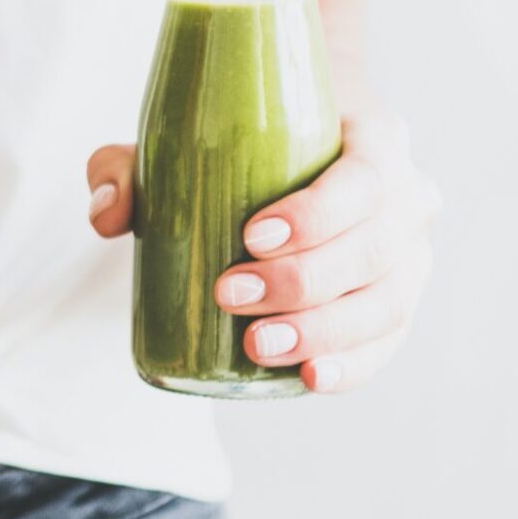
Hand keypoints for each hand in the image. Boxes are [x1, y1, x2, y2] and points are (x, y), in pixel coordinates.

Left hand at [87, 111, 440, 394]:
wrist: (291, 158)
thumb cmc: (235, 149)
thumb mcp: (177, 143)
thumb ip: (125, 168)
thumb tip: (107, 214)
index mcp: (375, 140)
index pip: (365, 176)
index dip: (316, 212)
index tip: (250, 235)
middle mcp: (408, 199)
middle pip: (374, 247)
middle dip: (301, 280)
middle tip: (230, 293)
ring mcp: (410, 258)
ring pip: (384, 303)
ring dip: (322, 330)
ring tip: (257, 343)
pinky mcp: (396, 306)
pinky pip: (385, 343)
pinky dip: (352, 365)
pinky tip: (311, 377)